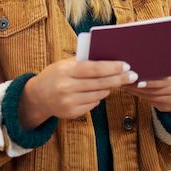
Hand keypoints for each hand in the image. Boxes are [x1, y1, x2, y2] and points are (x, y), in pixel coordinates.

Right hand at [19, 58, 136, 128]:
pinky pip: (93, 104)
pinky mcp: (72, 113)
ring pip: (99, 95)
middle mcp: (67, 88)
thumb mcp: (64, 64)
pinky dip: (98, 97)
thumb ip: (82, 61)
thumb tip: (107, 57)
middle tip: (133, 75)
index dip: (112, 67)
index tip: (126, 65)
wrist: (37, 97)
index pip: (94, 69)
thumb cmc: (54, 75)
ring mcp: (69, 102)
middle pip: (100, 83)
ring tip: (113, 82)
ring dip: (108, 88)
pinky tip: (96, 92)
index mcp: (66, 72)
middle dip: (119, 79)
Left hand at [122, 70, 170, 122]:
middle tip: (126, 82)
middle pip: (156, 90)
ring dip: (138, 92)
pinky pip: (152, 102)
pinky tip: (134, 92)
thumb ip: (162, 66)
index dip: (149, 82)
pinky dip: (142, 97)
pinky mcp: (169, 107)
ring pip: (152, 97)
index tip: (137, 80)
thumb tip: (141, 63)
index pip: (163, 80)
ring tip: (127, 86)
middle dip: (139, 87)